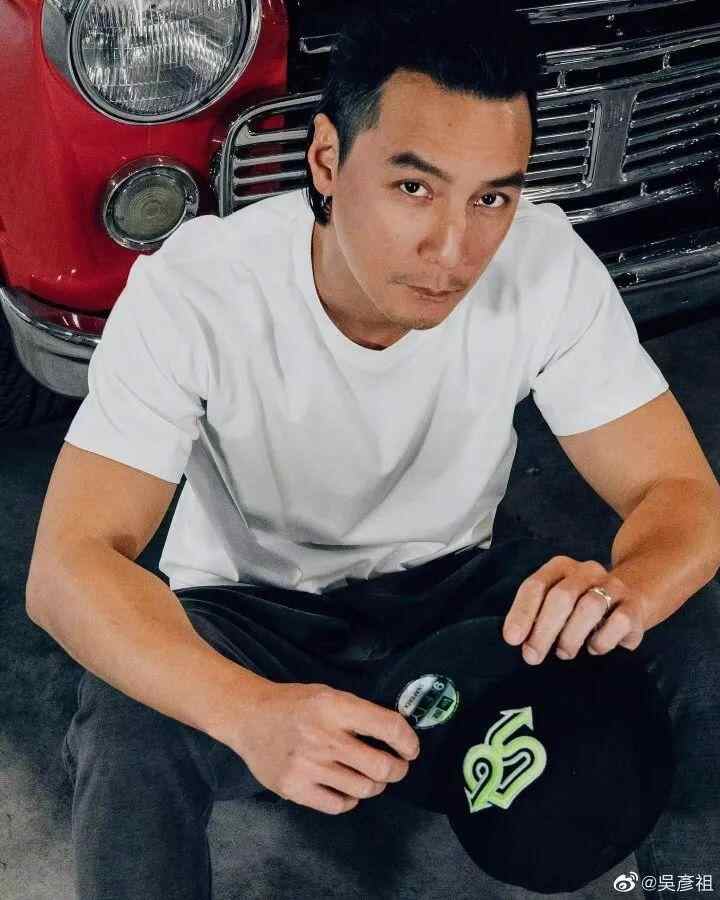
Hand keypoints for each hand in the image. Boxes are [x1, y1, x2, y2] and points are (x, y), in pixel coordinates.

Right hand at [230, 682, 420, 814]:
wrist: (249, 717)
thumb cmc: (295, 703)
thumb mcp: (329, 695)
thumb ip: (358, 713)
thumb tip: (396, 736)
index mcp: (335, 707)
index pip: (387, 726)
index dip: (408, 741)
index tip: (411, 748)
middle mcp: (323, 737)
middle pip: (381, 767)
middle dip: (397, 770)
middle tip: (396, 767)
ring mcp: (308, 766)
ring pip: (363, 789)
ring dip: (374, 785)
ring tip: (369, 777)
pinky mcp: (294, 789)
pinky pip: (338, 805)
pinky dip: (349, 800)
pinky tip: (345, 788)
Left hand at [501, 555, 646, 664]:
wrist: (632, 595)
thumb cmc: (581, 605)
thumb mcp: (556, 604)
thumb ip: (537, 616)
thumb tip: (519, 640)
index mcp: (560, 567)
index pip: (536, 586)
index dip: (522, 613)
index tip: (512, 639)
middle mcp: (587, 571)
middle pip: (561, 597)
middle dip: (543, 630)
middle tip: (533, 656)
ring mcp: (613, 586)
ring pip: (589, 607)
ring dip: (571, 636)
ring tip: (564, 653)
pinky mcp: (634, 606)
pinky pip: (619, 622)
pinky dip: (602, 640)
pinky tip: (593, 648)